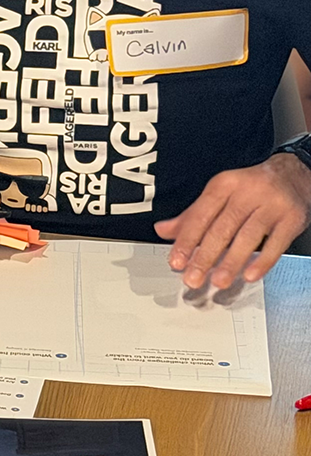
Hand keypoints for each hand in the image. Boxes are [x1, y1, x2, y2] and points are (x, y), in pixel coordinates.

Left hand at [154, 153, 310, 289]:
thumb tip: (162, 230)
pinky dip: (263, 261)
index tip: (176, 261)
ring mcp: (272, 205)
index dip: (187, 240)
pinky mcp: (293, 217)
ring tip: (219, 281)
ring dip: (231, 262)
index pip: (201, 215)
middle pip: (222, 228)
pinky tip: (250, 275)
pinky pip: (277, 243)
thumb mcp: (219, 194)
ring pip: (248, 237)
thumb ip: (192, 215)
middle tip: (193, 278)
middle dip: (205, 257)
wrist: (293, 174)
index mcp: (224, 185)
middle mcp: (248, 192)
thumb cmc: (251, 188)